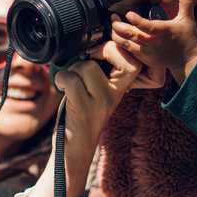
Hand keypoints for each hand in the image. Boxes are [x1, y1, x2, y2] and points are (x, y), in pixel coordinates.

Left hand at [27, 41, 142, 196]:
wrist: (73, 152)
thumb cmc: (81, 118)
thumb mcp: (96, 93)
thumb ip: (98, 71)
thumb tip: (86, 44)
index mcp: (121, 89)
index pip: (135, 61)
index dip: (120, 48)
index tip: (101, 50)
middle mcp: (115, 96)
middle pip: (122, 59)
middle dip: (102, 51)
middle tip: (87, 59)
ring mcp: (101, 102)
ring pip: (88, 66)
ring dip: (73, 69)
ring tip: (70, 81)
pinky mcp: (83, 108)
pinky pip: (71, 79)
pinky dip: (61, 79)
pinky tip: (62, 88)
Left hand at [110, 0, 196, 83]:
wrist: (187, 61)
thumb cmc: (187, 38)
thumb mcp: (187, 18)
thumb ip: (185, 1)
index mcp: (163, 31)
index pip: (148, 26)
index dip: (137, 21)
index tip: (128, 14)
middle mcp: (153, 42)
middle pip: (132, 35)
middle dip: (119, 26)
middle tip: (113, 17)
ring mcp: (147, 52)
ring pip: (127, 44)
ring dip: (117, 34)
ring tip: (113, 25)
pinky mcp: (144, 58)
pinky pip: (128, 51)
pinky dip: (121, 43)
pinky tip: (118, 36)